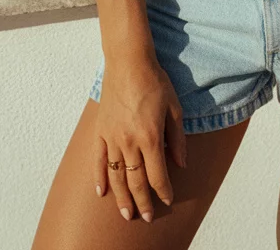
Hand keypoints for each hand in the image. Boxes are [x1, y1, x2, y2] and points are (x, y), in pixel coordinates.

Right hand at [93, 57, 187, 221]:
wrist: (128, 62)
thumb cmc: (155, 82)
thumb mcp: (174, 108)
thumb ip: (178, 139)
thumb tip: (181, 164)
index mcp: (150, 137)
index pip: (157, 175)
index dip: (163, 191)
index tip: (167, 201)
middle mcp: (130, 142)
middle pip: (136, 181)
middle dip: (142, 201)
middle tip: (145, 217)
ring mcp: (113, 138)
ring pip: (117, 176)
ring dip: (121, 197)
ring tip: (126, 213)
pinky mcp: (101, 131)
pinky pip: (98, 160)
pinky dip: (99, 177)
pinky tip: (101, 192)